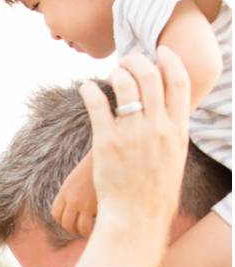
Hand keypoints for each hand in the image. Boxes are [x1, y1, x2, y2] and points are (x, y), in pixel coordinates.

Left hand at [49, 150, 98, 237]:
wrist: (109, 155)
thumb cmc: (99, 164)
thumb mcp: (81, 177)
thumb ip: (77, 189)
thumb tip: (83, 200)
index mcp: (65, 191)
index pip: (56, 213)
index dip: (63, 220)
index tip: (73, 222)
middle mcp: (71, 198)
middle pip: (65, 223)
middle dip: (73, 229)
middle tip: (84, 230)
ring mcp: (82, 203)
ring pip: (77, 227)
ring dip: (84, 232)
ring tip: (93, 232)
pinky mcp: (95, 206)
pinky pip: (90, 225)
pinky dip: (94, 229)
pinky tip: (102, 226)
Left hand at [78, 48, 193, 227]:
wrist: (137, 215)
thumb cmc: (154, 191)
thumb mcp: (174, 158)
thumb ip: (171, 133)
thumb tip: (168, 117)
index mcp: (178, 130)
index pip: (179, 84)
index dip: (171, 62)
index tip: (162, 51)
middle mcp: (157, 127)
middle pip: (151, 78)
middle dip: (139, 61)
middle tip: (128, 58)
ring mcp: (132, 133)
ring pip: (124, 86)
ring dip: (115, 73)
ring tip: (109, 73)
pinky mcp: (106, 141)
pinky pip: (97, 105)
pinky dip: (90, 91)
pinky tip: (86, 87)